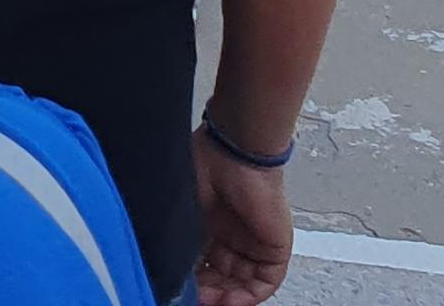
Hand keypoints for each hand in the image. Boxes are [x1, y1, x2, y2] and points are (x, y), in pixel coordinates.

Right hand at [194, 129, 295, 305]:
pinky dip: (250, 295)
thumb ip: (179, 242)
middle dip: (208, 292)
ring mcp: (253, 242)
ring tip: (211, 301)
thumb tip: (168, 270)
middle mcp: (231, 236)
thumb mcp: (182, 211)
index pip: (202, 265)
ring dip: (228, 297)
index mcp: (208, 226)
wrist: (231, 153)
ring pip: (243, 283)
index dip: (192, 281)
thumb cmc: (201, 169)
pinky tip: (232, 299)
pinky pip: (266, 281)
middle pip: (222, 278)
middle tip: (194, 298)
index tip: (180, 291)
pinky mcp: (275, 246)